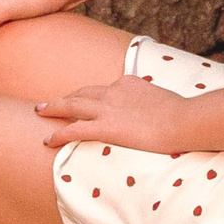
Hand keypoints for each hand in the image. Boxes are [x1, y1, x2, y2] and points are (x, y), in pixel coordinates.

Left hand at [34, 76, 196, 156]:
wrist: (183, 120)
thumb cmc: (183, 114)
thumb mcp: (167, 101)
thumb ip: (155, 104)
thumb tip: (161, 113)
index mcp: (130, 82)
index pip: (107, 88)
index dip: (95, 96)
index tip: (90, 102)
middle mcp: (114, 91)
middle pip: (83, 93)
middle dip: (66, 97)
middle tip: (50, 103)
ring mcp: (108, 108)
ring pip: (72, 105)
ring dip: (54, 108)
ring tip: (40, 112)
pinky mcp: (105, 127)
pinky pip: (74, 130)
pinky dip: (58, 134)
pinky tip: (47, 140)